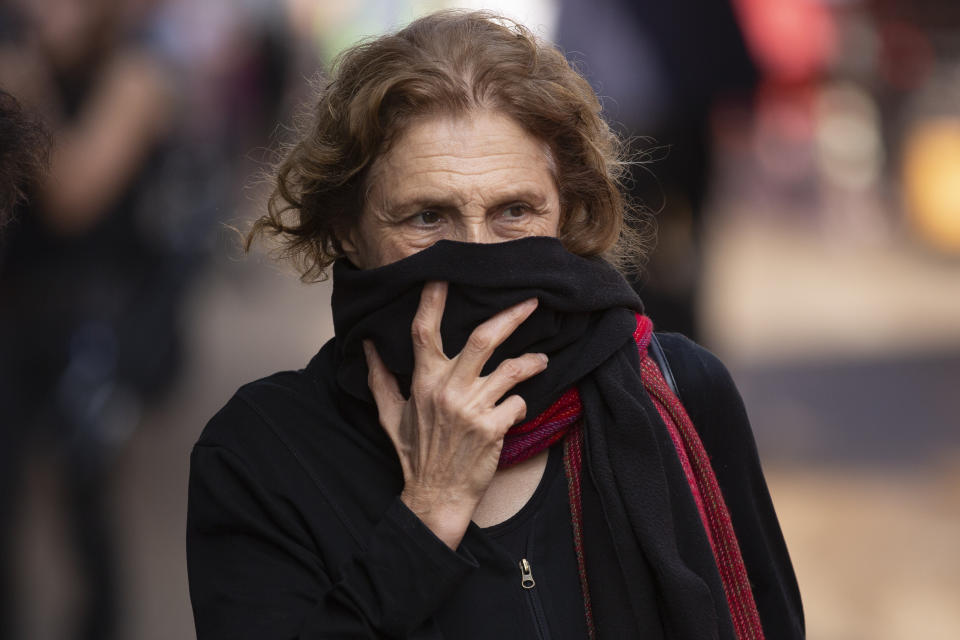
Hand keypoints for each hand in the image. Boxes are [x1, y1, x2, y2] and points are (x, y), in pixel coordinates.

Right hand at [363, 281, 547, 548]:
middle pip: (483, 339)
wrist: (435, 496)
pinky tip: (518, 409)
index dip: (433, 301)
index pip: (425, 332)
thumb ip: (380, 377)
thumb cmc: (413, 454)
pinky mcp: (492, 428)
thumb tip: (368, 345)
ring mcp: (472, 409)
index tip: (443, 277)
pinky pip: (518, 403)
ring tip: (540, 359)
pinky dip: (521, 403)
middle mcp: (447, 390)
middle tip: (531, 302)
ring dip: (531, 361)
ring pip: (511, 370)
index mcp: (422, 382)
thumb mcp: (389, 415)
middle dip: (511, 316)